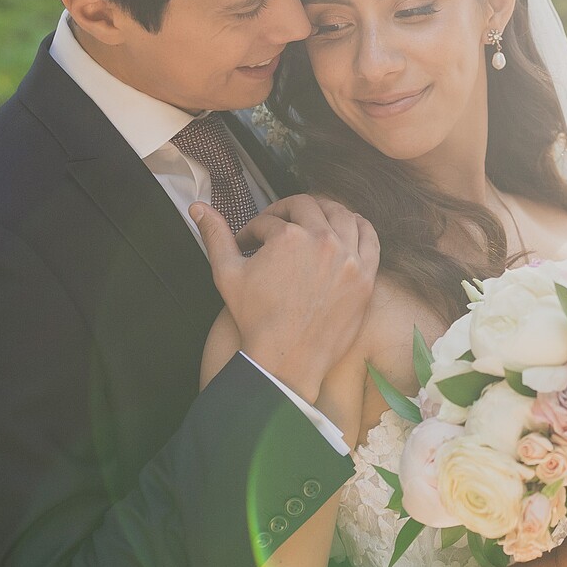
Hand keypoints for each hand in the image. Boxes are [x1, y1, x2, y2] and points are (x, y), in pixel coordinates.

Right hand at [196, 195, 378, 400]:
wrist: (287, 358)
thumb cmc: (255, 318)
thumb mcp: (227, 274)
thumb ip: (215, 236)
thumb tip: (197, 207)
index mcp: (289, 237)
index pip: (270, 221)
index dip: (255, 230)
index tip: (250, 244)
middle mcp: (322, 240)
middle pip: (307, 208)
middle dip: (286, 212)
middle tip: (277, 226)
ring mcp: (348, 258)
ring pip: (342, 215)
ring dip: (324, 212)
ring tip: (311, 221)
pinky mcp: (365, 276)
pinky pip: (369, 238)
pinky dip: (359, 226)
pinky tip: (347, 228)